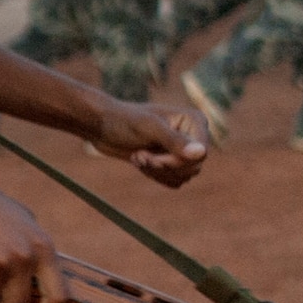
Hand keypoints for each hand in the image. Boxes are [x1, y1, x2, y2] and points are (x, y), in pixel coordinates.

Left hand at [91, 100, 209, 187]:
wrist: (102, 126)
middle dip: (163, 167)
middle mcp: (193, 135)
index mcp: (195, 121)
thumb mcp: (148, 129)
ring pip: (183, 176)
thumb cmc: (123, 121)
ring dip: (156, 171)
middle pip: (193, 168)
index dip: (176, 162)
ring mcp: (182, 149)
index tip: (152, 157)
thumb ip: (175, 141)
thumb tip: (201, 153)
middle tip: (140, 156)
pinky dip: (154, 175)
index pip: (200, 155)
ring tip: (138, 155)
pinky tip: (139, 160)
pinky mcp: (171, 161)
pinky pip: (173, 181)